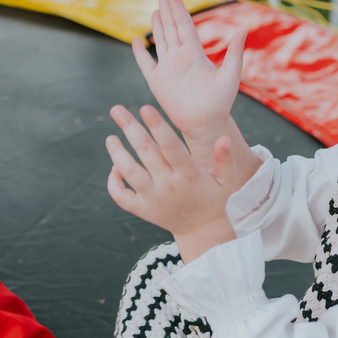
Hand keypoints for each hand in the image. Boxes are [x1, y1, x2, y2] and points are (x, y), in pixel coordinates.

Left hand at [107, 104, 240, 261]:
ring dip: (117, 153)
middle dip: (130, 128)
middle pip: (146, 152)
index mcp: (189, 174)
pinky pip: (121, 196)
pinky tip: (115, 166)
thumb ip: (225, 159)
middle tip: (117, 109)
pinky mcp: (142, 210)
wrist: (201, 230)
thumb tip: (224, 138)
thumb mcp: (226, 180)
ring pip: (129, 172)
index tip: (145, 107)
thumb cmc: (213, 198)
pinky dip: (113, 182)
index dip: (157, 126)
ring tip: (110, 137)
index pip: (170, 145)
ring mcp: (152, 199)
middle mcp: (168, 185)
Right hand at [131, 0, 245, 158]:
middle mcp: (180, 58)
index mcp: (195, 54)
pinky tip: (137, 41)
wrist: (205, 123)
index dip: (179, 10)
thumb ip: (234, 55)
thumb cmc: (220, 103)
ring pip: (161, 42)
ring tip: (155, 10)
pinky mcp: (157, 82)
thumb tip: (242, 32)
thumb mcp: (230, 77)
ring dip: (157, 26)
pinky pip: (146, 64)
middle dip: (167, 11)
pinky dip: (140, 53)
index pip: (185, 26)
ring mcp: (168, 69)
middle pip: (172, 29)